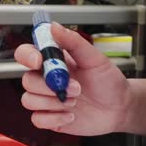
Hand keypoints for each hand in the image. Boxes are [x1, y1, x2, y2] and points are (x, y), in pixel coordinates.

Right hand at [14, 23, 132, 135]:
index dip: (27, 56)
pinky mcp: (50, 118)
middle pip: (27, 80)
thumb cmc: (108, 81)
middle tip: (76, 88)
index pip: (26, 54)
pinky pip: (37, 120)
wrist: (120, 108)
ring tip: (75, 101)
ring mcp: (47, 100)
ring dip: (53, 102)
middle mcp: (47, 80)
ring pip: (28, 100)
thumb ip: (74, 42)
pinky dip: (54, 118)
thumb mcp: (95, 58)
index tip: (40, 61)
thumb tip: (54, 26)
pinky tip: (71, 115)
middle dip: (49, 86)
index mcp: (54, 61)